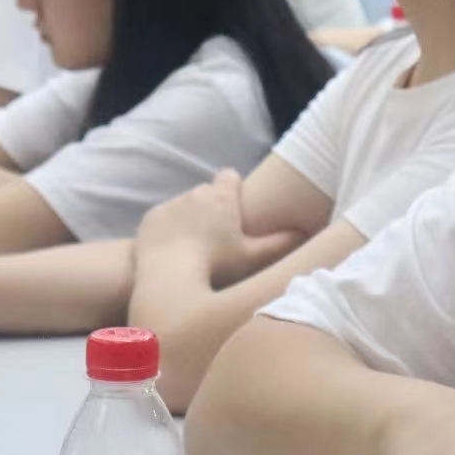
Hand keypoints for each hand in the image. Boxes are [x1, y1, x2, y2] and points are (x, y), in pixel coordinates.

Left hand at [134, 170, 301, 285]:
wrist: (168, 277)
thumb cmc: (215, 267)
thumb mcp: (253, 258)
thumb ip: (280, 243)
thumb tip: (304, 232)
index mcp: (221, 198)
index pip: (230, 176)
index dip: (234, 190)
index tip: (236, 209)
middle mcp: (195, 194)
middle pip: (207, 193)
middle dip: (212, 208)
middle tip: (218, 238)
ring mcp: (170, 204)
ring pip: (184, 206)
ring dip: (189, 220)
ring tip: (195, 249)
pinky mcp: (150, 218)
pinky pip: (163, 219)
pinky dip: (168, 230)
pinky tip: (173, 253)